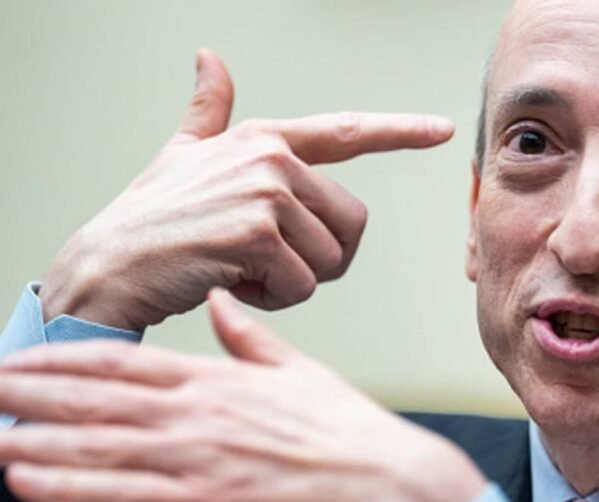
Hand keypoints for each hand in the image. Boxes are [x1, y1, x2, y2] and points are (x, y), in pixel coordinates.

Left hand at [0, 289, 486, 501]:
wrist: (393, 488)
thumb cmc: (354, 440)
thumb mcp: (304, 374)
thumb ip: (254, 342)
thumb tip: (226, 307)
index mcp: (222, 382)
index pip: (127, 366)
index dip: (66, 361)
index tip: (24, 359)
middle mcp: (201, 416)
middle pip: (99, 400)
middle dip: (33, 393)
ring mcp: (200, 460)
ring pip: (99, 445)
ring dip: (37, 439)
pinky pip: (122, 496)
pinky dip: (70, 487)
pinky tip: (30, 479)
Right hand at [40, 49, 453, 330]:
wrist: (107, 267)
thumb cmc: (151, 217)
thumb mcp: (182, 154)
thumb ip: (208, 111)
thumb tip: (209, 58)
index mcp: (265, 139)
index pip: (347, 132)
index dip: (400, 130)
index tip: (441, 130)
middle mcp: (272, 158)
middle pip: (352, 225)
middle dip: (318, 256)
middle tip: (262, 257)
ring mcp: (266, 192)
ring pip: (331, 260)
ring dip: (292, 280)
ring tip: (241, 265)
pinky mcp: (258, 234)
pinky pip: (304, 285)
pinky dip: (273, 298)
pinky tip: (232, 281)